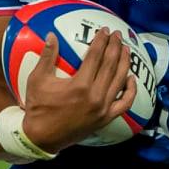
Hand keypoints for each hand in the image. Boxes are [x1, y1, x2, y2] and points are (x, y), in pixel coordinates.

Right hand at [20, 29, 135, 152]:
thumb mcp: (37, 80)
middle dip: (115, 47)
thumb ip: (47, 56)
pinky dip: (130, 91)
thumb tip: (51, 35)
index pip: (96, 56)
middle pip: (111, 65)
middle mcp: (96, 96)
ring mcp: (103, 108)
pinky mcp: (106, 118)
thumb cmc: (38, 107)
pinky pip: (124, 103)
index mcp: (80, 85)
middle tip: (118, 35)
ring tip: (126, 50)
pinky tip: (131, 78)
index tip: (105, 31)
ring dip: (125, 63)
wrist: (42, 137)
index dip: (101, 41)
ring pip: (120, 81)